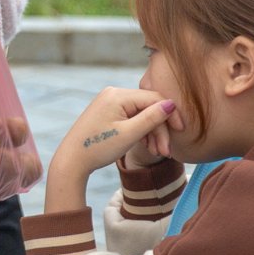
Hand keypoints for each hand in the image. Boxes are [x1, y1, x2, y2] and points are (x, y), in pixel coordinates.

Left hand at [42, 87, 179, 214]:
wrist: (72, 160)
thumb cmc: (98, 148)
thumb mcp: (129, 134)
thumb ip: (151, 118)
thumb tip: (172, 103)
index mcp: (117, 95)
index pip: (154, 98)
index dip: (170, 114)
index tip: (181, 132)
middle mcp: (113, 94)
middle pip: (148, 107)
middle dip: (160, 130)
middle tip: (166, 152)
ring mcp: (110, 103)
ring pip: (141, 114)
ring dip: (152, 133)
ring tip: (158, 153)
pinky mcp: (108, 113)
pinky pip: (132, 118)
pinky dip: (141, 132)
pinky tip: (148, 147)